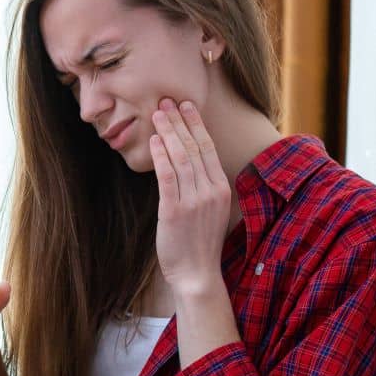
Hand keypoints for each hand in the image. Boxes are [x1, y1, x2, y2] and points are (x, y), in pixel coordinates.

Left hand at [149, 98, 231, 293]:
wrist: (197, 274)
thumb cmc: (200, 243)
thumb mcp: (210, 211)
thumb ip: (202, 186)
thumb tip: (187, 161)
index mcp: (221, 189)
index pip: (208, 148)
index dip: (196, 124)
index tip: (186, 105)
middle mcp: (210, 191)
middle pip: (194, 147)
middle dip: (179, 121)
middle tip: (166, 100)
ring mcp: (194, 201)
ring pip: (181, 158)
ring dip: (168, 132)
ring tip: (157, 114)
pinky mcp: (175, 211)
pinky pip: (167, 177)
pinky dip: (161, 156)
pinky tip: (154, 141)